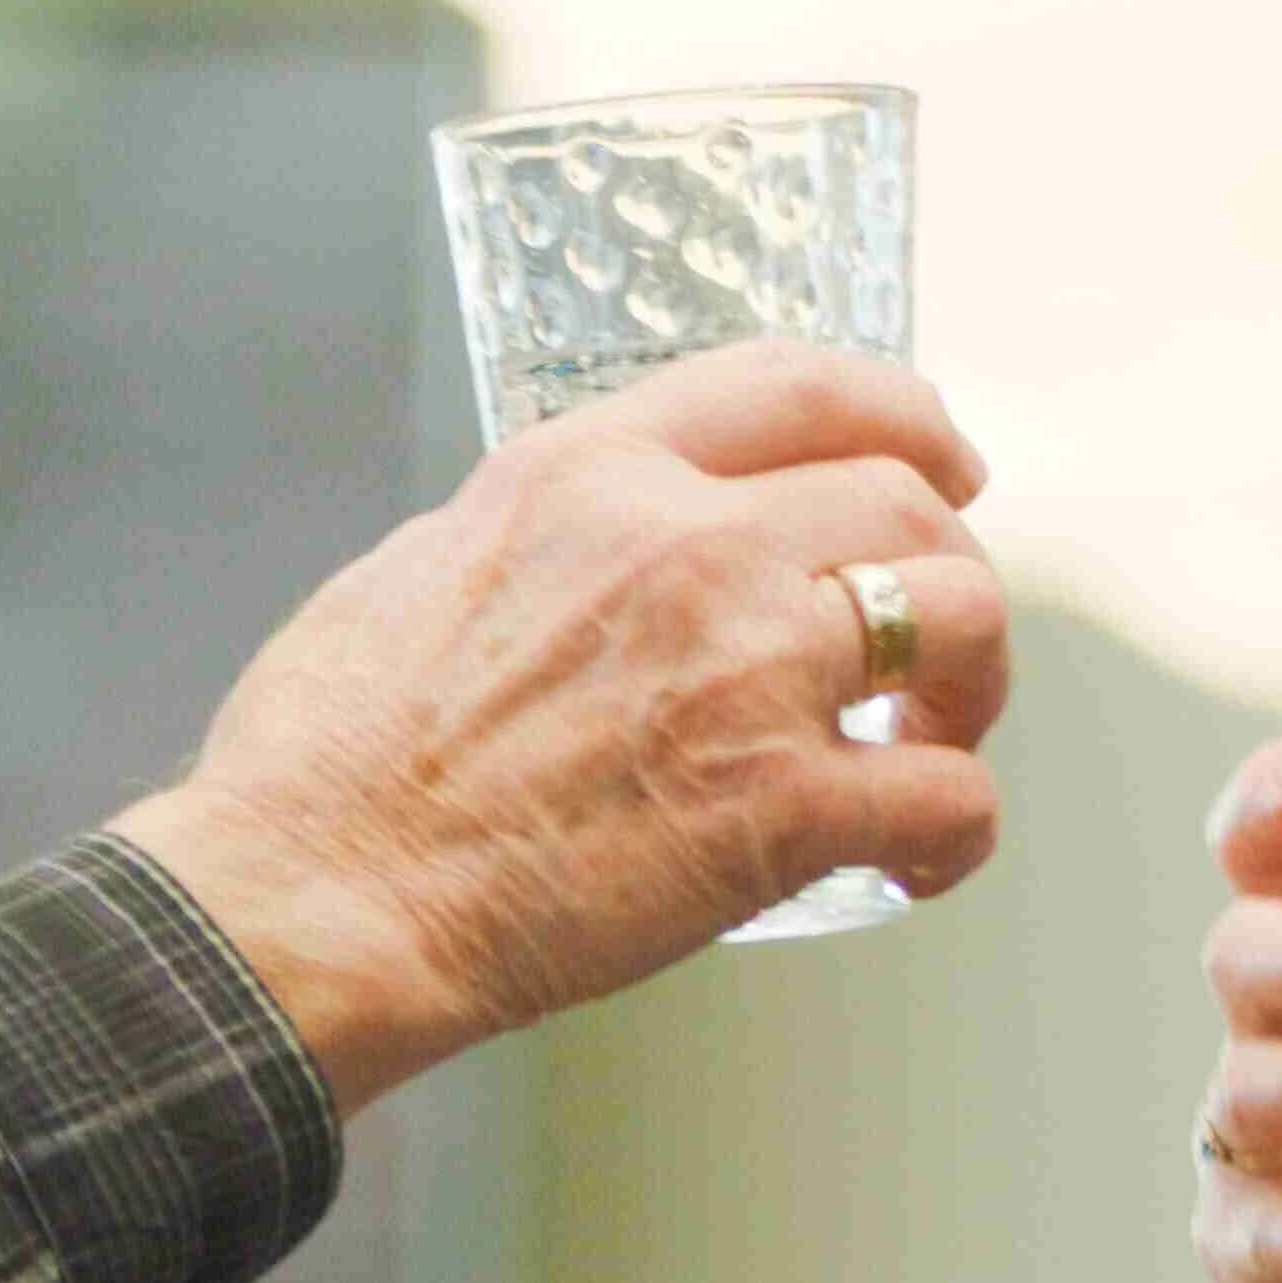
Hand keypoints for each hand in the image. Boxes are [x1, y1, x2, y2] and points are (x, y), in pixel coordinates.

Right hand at [119, 340, 1012, 1113]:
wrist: (313, 896)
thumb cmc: (329, 763)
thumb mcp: (425, 564)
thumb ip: (540, 535)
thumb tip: (592, 556)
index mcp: (588, 474)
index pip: (797, 386)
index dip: (903, 415)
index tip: (942, 459)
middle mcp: (685, 545)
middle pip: (904, 500)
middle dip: (945, 566)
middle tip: (929, 644)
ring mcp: (744, 671)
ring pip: (959, 618)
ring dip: (968, 686)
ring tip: (927, 743)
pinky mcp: (778, 811)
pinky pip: (948, 798)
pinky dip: (956, 831)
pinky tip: (913, 859)